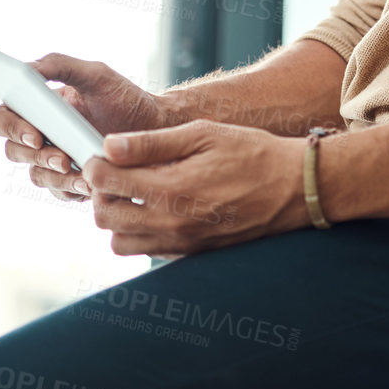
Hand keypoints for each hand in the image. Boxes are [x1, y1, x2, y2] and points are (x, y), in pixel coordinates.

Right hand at [0, 54, 171, 203]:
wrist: (154, 127)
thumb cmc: (123, 97)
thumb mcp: (96, 74)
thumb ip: (61, 65)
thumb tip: (27, 69)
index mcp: (36, 107)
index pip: (1, 118)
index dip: (9, 127)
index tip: (34, 133)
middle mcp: (40, 135)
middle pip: (13, 150)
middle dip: (34, 155)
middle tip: (61, 157)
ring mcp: (53, 160)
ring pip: (36, 174)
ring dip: (55, 175)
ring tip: (80, 173)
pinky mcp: (69, 183)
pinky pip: (59, 192)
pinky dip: (72, 189)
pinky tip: (89, 185)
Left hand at [83, 120, 306, 255]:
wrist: (293, 188)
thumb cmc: (252, 154)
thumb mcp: (203, 135)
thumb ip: (152, 143)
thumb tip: (110, 145)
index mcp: (171, 190)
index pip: (107, 183)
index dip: (95, 164)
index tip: (99, 153)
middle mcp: (171, 224)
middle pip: (104, 218)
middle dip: (100, 192)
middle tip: (114, 171)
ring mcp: (180, 244)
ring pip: (120, 242)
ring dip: (117, 217)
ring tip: (134, 192)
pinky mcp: (190, 254)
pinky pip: (146, 251)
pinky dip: (140, 232)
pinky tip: (157, 206)